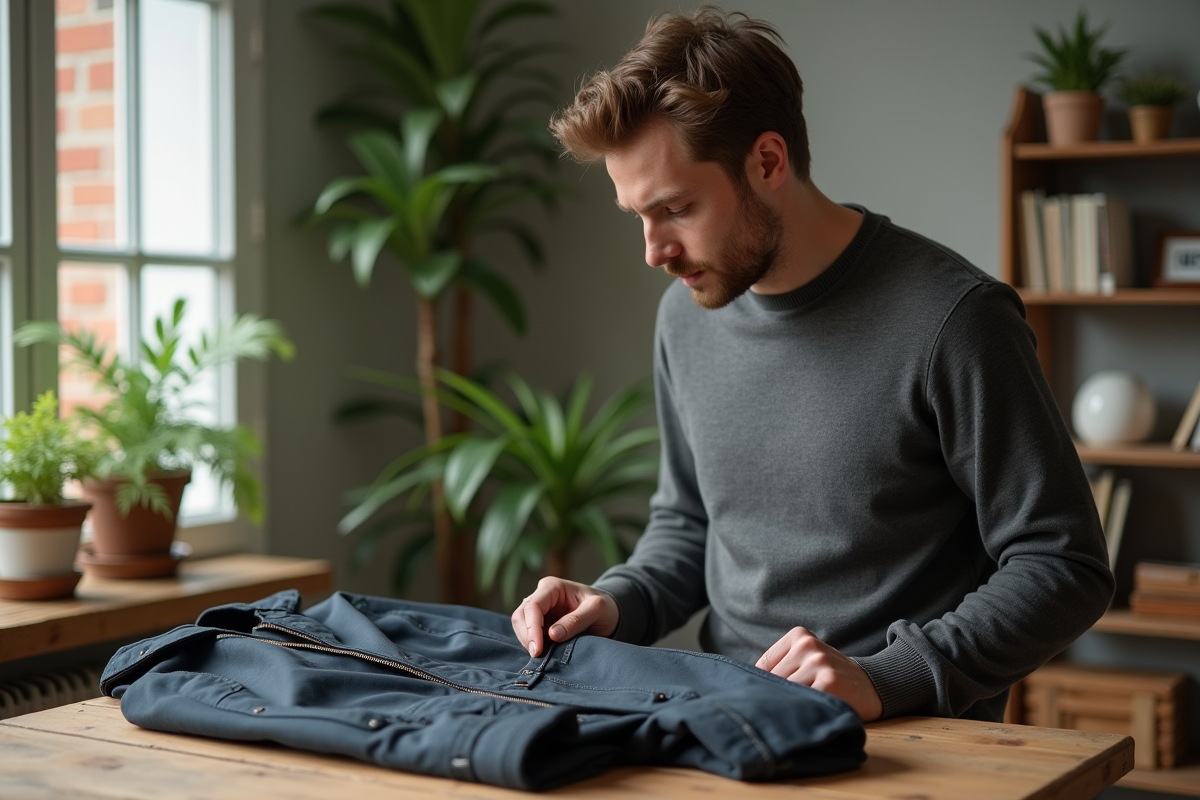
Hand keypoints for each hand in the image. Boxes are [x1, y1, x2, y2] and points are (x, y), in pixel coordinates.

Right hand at [511, 577, 618, 657]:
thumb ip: (576, 620)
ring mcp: (539, 610)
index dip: (532, 628)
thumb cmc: (604, 607)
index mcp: (552, 587)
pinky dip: (533, 645)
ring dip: (528, 642)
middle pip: (521, 616)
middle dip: (526, 637)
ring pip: (521, 626)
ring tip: (544, 655)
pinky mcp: (540, 624)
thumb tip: (552, 634)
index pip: (533, 606)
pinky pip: (528, 635)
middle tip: (538, 656)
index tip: (538, 650)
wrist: (608, 613)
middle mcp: (541, 596)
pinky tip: (545, 654)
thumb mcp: (597, 609)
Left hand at [755, 627, 882, 721]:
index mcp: (799, 635)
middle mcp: (808, 645)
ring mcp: (819, 662)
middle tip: (785, 709)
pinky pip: (803, 701)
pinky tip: (811, 713)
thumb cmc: (830, 675)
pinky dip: (803, 711)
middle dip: (777, 697)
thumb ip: (780, 666)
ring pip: (786, 691)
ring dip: (790, 705)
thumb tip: (745, 685)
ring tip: (802, 709)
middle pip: (773, 680)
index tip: (767, 699)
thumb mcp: (806, 659)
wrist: (872, 685)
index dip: (764, 686)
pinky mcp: (829, 682)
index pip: (763, 666)